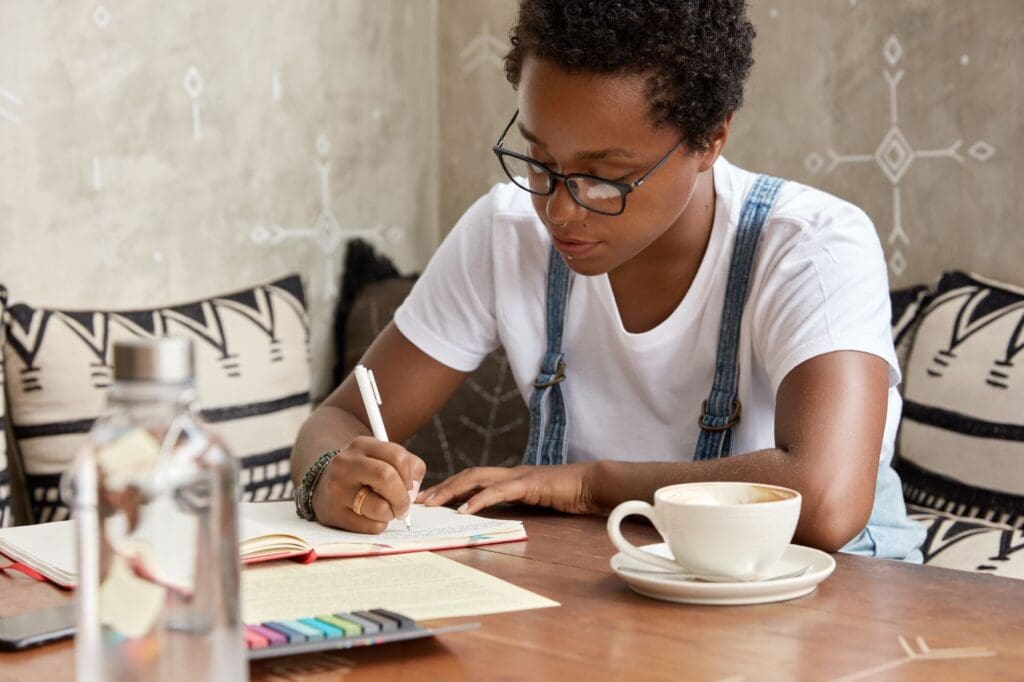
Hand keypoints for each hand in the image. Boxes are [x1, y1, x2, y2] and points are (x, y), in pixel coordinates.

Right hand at [311, 436, 425, 532]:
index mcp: (362, 445)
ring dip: (390, 514)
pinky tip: (371, 517)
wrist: (322, 487)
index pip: (398, 456)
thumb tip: (414, 489)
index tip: (407, 485)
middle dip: (402, 497)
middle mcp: (346, 464)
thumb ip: (409, 466)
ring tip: (385, 510)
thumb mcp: (383, 458)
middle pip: (387, 477)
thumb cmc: (363, 474)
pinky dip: (378, 524)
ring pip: (380, 507)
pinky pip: (370, 526)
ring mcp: (337, 489)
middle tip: (403, 505)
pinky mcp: (333, 514)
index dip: (409, 475)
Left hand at [416, 463, 601, 515]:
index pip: (472, 480)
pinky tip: (465, 509)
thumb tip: (493, 518)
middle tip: (419, 501)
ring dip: (451, 490)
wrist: (594, 485)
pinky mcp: (529, 483)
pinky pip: (499, 490)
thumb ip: (515, 505)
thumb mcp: (535, 503)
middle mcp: (509, 473)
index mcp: (509, 478)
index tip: (428, 499)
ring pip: (476, 478)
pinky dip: (479, 500)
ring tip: (433, 504)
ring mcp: (518, 476)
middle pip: (466, 476)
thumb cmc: (568, 495)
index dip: (448, 487)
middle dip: (441, 487)